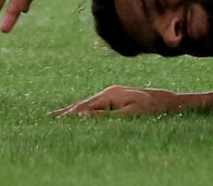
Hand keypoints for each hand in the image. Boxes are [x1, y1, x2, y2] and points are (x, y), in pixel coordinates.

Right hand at [51, 86, 184, 117]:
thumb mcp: (127, 114)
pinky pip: (94, 104)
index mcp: (109, 95)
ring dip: (72, 110)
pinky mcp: (114, 96)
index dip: (68, 114)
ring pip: (87, 103)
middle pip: (82, 103)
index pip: (84, 107)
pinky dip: (82, 109)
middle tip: (47, 118)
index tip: (53, 120)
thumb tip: (82, 115)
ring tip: (56, 117)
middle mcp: (108, 92)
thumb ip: (104, 114)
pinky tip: (76, 113)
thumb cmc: (148, 109)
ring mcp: (111, 93)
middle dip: (65, 111)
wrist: (164, 101)